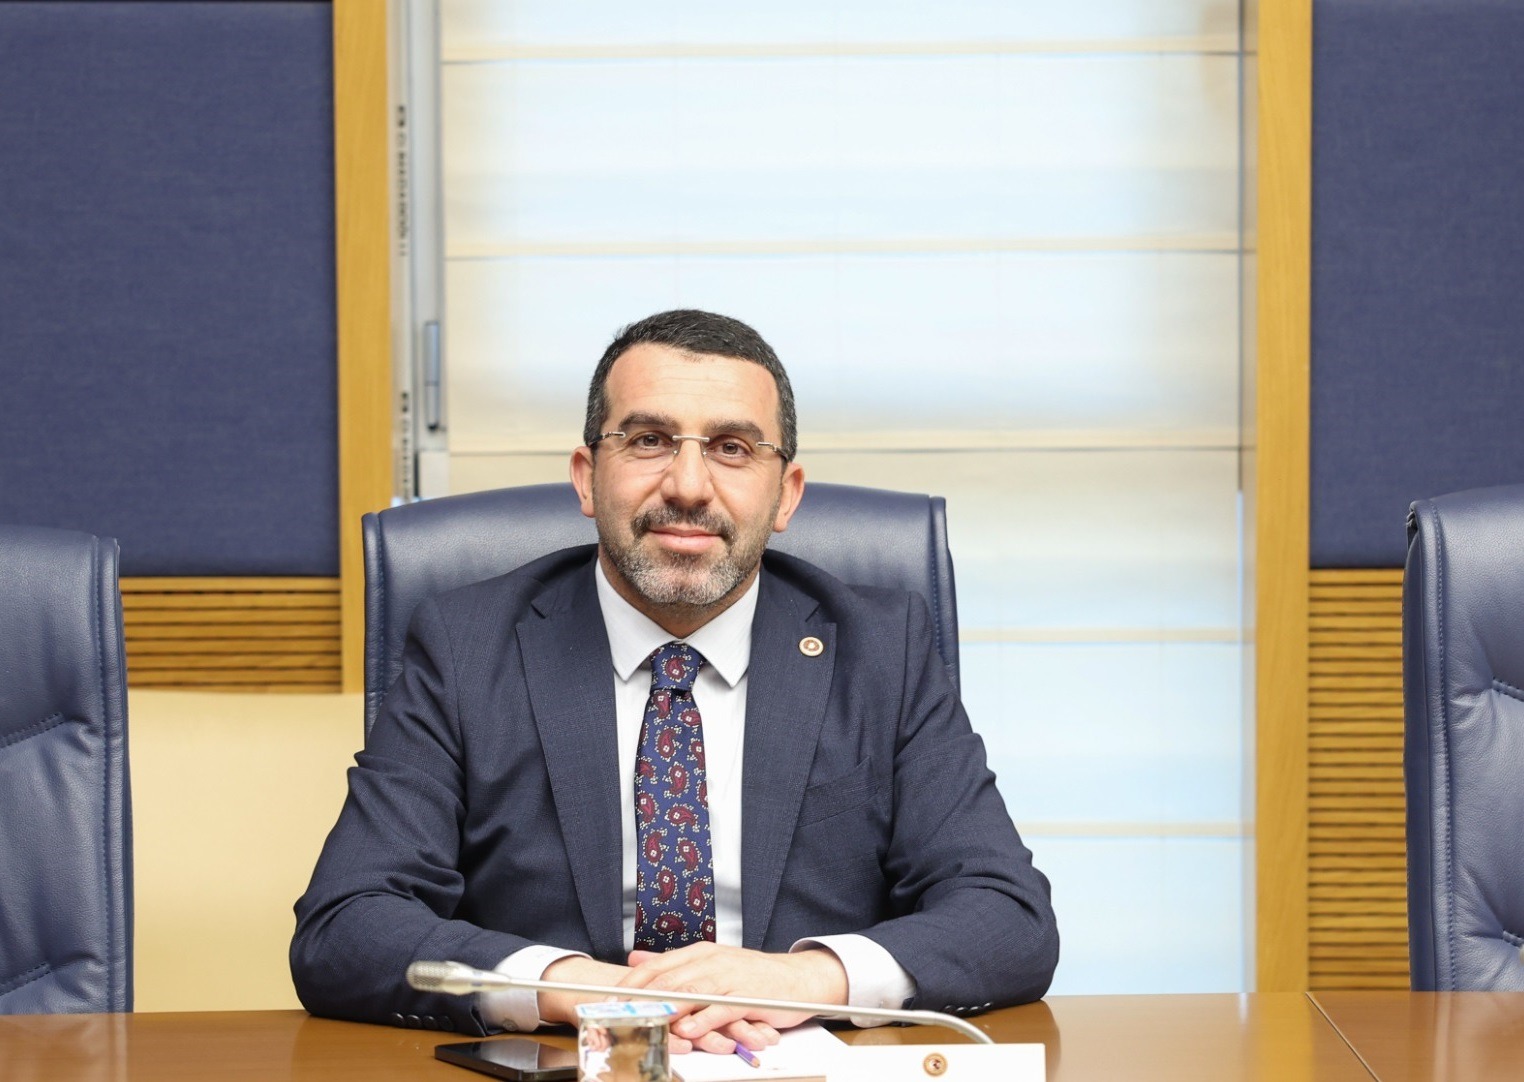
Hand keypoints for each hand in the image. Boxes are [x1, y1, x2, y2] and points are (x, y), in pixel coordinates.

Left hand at [536, 954, 775, 1054]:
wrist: (797, 979)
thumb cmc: (752, 977)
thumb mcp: (710, 963)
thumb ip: (673, 964)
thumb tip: (635, 960)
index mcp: (699, 953)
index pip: (656, 966)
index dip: (630, 984)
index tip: (607, 1000)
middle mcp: (710, 961)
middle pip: (667, 980)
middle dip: (638, 999)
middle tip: (615, 1015)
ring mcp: (728, 978)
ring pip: (689, 992)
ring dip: (662, 1009)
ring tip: (641, 1020)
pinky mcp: (745, 996)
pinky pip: (719, 1010)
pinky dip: (701, 1021)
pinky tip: (686, 1032)